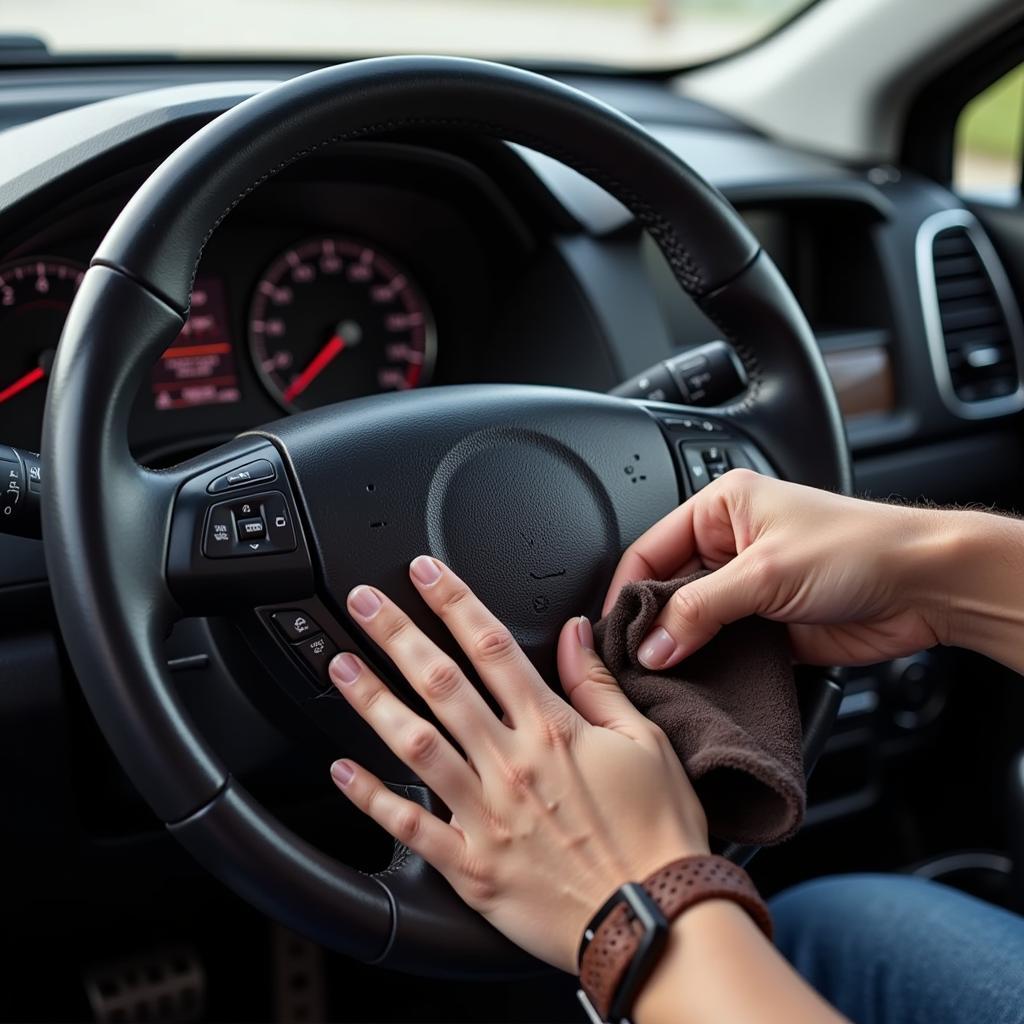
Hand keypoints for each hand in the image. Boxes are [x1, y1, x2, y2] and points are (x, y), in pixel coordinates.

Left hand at [327, 556, 708, 971]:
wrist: (657, 918)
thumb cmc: (658, 833)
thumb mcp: (644, 742)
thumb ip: (598, 683)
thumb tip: (574, 632)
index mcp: (551, 728)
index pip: (491, 646)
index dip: (453, 602)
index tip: (426, 573)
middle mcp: (511, 764)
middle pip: (441, 682)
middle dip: (396, 634)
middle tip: (362, 601)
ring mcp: (485, 814)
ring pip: (414, 744)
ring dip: (372, 700)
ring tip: (341, 666)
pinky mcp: (471, 867)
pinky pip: (410, 829)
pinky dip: (372, 799)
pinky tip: (342, 771)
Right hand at [604, 469, 952, 668]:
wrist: (928, 586)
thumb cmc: (861, 548)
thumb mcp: (765, 571)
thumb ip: (701, 609)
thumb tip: (653, 644)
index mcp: (721, 507)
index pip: (650, 549)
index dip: (628, 591)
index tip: (614, 631)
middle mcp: (730, 544)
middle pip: (668, 589)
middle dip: (653, 625)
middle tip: (637, 660)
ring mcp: (748, 587)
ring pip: (693, 623)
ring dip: (681, 649)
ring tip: (662, 677)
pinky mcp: (767, 626)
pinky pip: (723, 648)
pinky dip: (709, 666)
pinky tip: (697, 683)